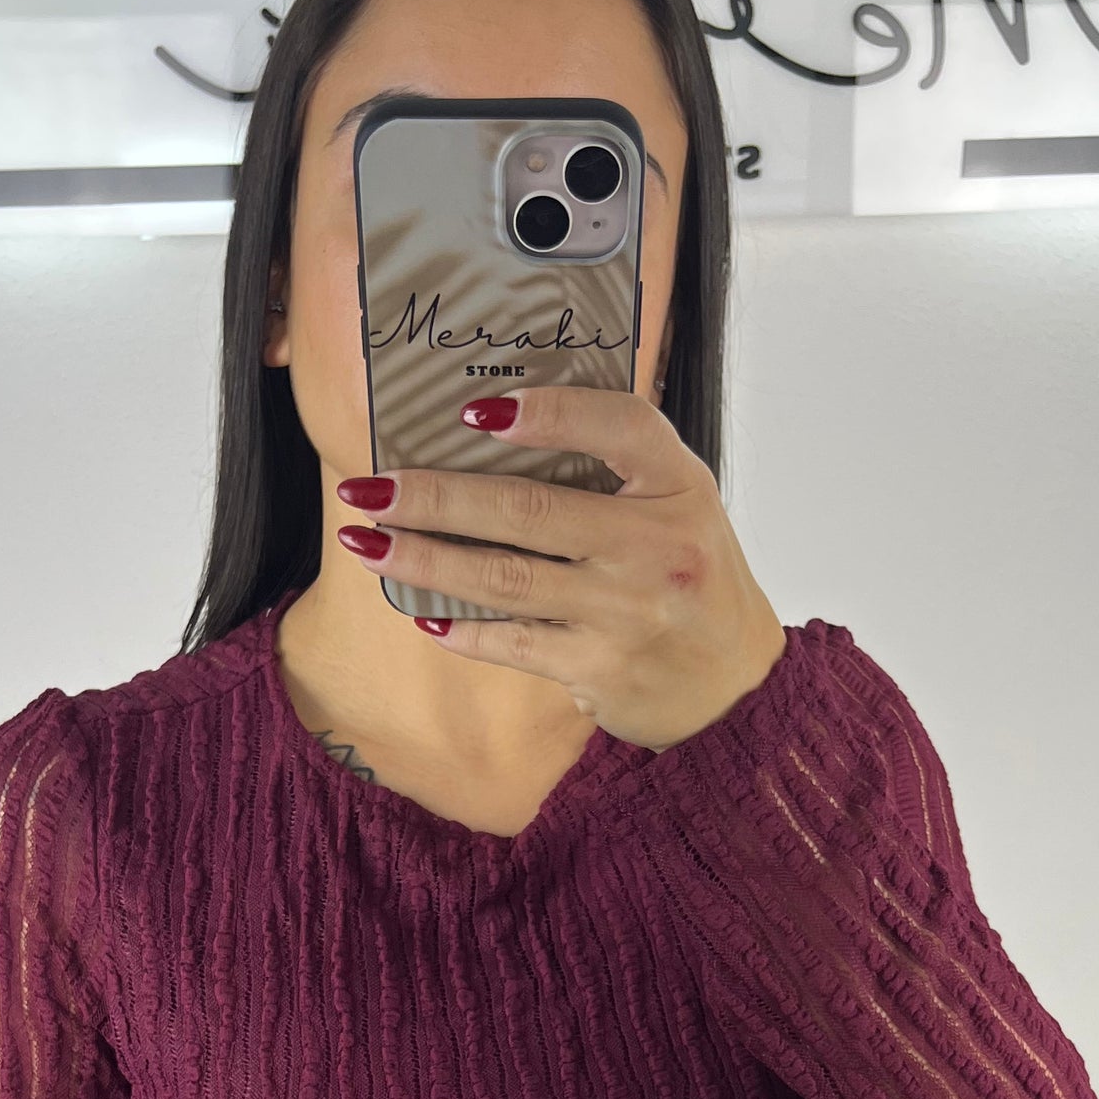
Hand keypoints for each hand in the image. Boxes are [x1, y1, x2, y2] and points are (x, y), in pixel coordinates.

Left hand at [332, 389, 789, 749]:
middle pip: (528, 510)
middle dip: (436, 497)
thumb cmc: (689, 578)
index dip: (547, 413)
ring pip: (506, 579)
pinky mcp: (599, 667)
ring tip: (367, 543)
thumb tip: (497, 424)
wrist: (732, 687)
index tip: (473, 411)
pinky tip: (422, 616)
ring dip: (425, 560)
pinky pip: (514, 643)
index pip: (617, 426)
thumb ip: (614, 463)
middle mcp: (654, 545)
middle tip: (367, 487)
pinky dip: (464, 629)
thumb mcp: (679, 501)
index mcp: (676, 486)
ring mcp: (625, 611)